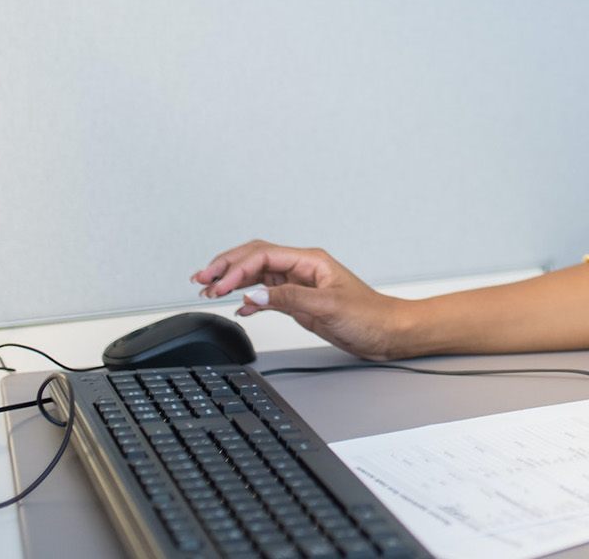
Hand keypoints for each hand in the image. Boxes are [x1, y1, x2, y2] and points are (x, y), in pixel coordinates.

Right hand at [191, 240, 408, 359]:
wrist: (387, 333)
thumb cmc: (369, 315)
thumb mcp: (329, 305)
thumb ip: (290, 298)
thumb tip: (255, 294)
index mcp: (310, 260)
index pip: (263, 256)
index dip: (236, 268)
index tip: (218, 285)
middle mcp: (302, 268)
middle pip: (255, 258)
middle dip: (226, 266)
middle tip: (201, 279)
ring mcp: (299, 284)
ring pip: (257, 275)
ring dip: (233, 281)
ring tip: (208, 290)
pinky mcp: (299, 301)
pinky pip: (267, 294)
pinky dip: (249, 298)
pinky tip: (238, 306)